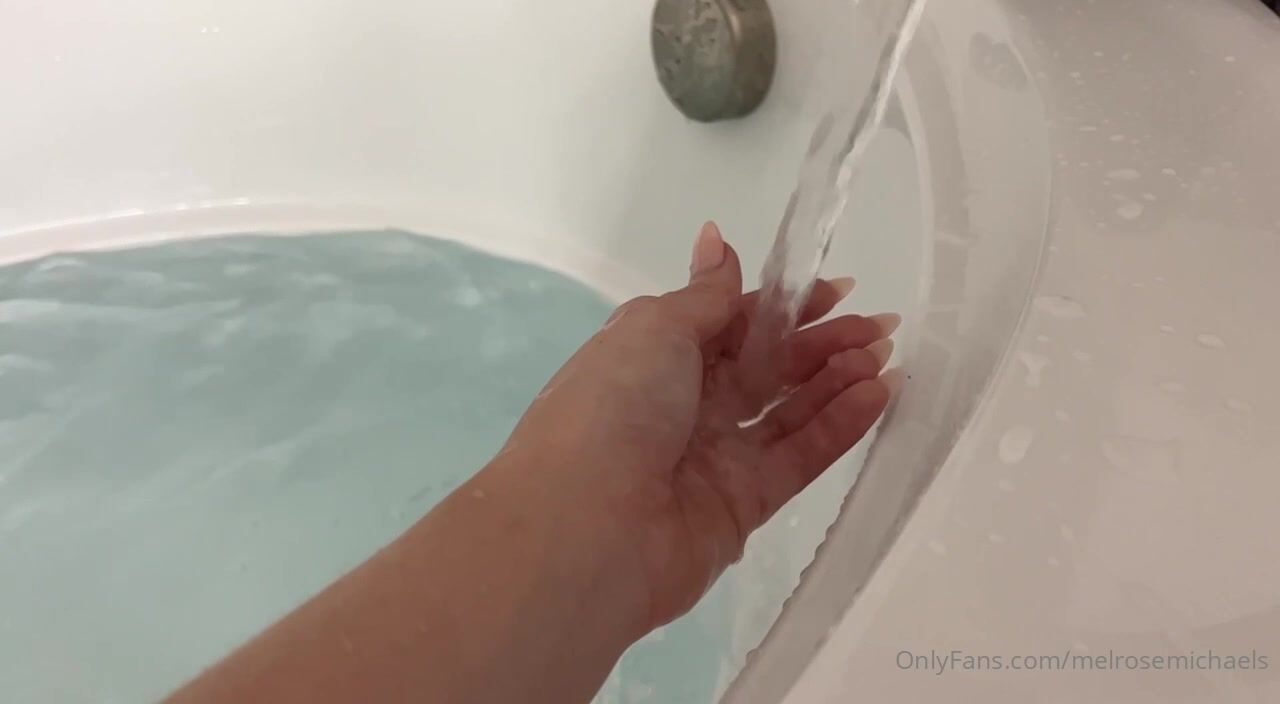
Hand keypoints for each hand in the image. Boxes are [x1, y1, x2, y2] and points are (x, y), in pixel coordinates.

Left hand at [492, 222, 897, 630]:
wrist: (585, 527)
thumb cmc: (613, 407)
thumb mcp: (655, 329)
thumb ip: (704, 295)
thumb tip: (714, 237)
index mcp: (655, 355)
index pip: (733, 323)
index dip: (784, 306)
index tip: (838, 290)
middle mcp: (685, 403)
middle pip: (766, 366)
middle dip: (822, 343)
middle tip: (879, 325)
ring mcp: (715, 456)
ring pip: (788, 411)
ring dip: (837, 381)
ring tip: (884, 356)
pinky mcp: (743, 505)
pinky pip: (798, 457)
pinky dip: (837, 427)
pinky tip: (876, 396)